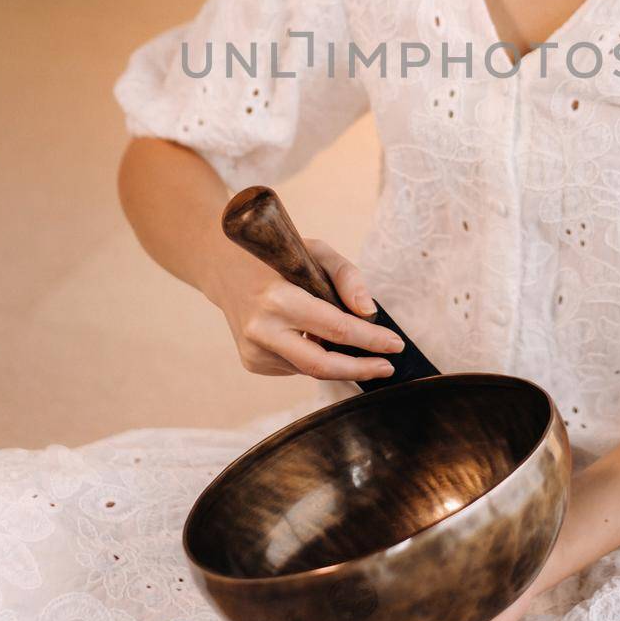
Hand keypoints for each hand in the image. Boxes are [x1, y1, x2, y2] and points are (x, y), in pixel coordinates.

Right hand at [219, 235, 403, 383]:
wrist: (223, 268)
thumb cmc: (278, 257)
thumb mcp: (315, 250)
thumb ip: (347, 278)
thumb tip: (369, 313)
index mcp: (278, 299)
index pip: (336, 329)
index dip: (371, 341)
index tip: (396, 345)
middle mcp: (263, 330)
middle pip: (322, 366)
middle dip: (360, 369)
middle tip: (387, 368)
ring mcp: (254, 351)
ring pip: (310, 368)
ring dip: (335, 357)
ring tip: (339, 335)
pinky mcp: (252, 363)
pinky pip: (296, 367)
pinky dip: (311, 354)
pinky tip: (306, 334)